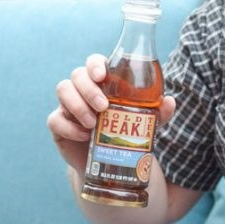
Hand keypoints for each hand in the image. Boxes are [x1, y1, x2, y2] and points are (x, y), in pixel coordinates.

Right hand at [47, 54, 174, 173]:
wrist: (110, 161)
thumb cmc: (127, 132)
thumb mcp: (145, 123)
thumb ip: (157, 112)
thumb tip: (169, 101)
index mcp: (103, 82)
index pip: (93, 62)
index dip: (95, 64)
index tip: (102, 75)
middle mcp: (82, 89)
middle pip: (77, 75)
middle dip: (89, 89)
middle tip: (104, 107)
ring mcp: (68, 105)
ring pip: (63, 91)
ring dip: (77, 105)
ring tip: (94, 124)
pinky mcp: (59, 125)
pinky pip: (55, 119)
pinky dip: (70, 127)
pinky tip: (85, 136)